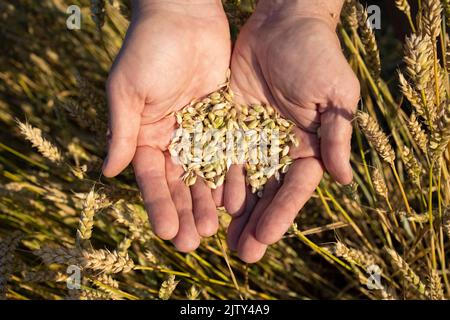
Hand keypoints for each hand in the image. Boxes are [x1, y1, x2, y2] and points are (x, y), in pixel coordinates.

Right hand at [102, 0, 230, 251]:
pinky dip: (230, 176)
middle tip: (192, 242)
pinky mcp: (223, 122)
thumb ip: (122, 132)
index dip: (157, 205)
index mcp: (145, 135)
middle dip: (184, 212)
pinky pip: (227, 154)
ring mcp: (199, 132)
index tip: (165, 231)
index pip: (150, 178)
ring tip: (215, 228)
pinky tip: (237, 199)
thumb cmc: (149, 48)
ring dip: (207, 202)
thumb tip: (109, 173)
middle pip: (178, 184)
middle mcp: (171, 139)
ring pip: (204, 174)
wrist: (185, 16)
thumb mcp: (128, 90)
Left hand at [224, 0, 359, 262]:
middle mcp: (280, 148)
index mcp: (309, 146)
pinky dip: (213, 178)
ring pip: (242, 181)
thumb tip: (342, 179)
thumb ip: (337, 135)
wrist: (281, 22)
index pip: (295, 188)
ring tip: (218, 237)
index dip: (281, 213)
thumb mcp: (334, 93)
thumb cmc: (315, 54)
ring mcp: (253, 138)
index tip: (266, 238)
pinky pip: (220, 156)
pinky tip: (203, 200)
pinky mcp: (229, 124)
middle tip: (242, 253)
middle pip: (267, 193)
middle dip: (255, 223)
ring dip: (231, 210)